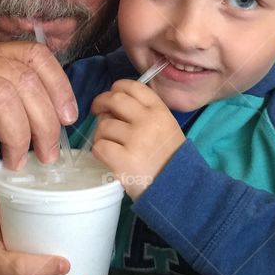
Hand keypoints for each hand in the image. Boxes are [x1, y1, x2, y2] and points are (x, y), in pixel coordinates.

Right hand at [0, 40, 76, 179]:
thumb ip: (13, 105)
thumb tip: (57, 125)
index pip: (34, 56)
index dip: (59, 87)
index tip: (67, 120)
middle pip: (23, 80)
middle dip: (44, 122)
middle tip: (46, 156)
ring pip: (2, 98)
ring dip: (17, 138)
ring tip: (14, 163)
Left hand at [89, 79, 184, 199]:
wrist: (177, 188)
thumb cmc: (170, 159)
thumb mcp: (166, 127)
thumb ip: (145, 113)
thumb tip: (114, 105)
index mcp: (159, 111)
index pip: (133, 86)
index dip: (117, 88)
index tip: (112, 95)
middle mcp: (147, 120)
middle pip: (114, 99)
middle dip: (100, 103)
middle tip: (97, 111)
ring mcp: (135, 140)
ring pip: (103, 125)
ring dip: (101, 133)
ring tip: (110, 144)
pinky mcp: (123, 159)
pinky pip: (99, 146)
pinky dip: (99, 151)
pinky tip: (108, 157)